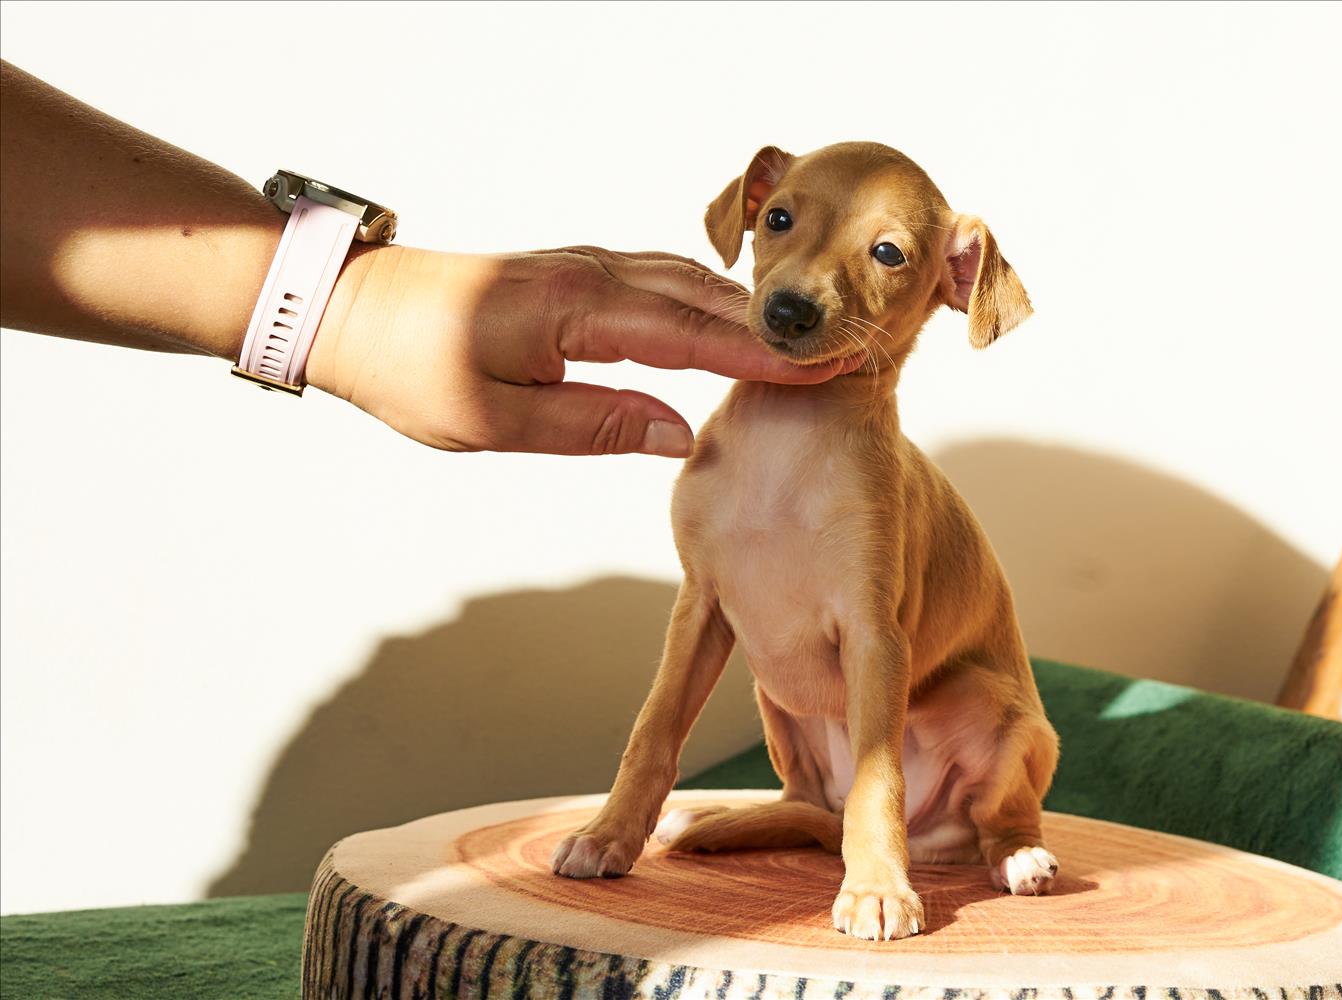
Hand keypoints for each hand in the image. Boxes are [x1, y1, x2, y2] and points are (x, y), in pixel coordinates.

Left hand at [308, 245, 857, 455]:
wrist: (348, 309)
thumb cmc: (410, 370)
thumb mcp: (497, 422)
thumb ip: (595, 426)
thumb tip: (681, 436)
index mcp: (575, 310)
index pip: (692, 332)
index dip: (761, 354)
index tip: (822, 366)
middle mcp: (589, 275)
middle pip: (703, 296)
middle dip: (772, 328)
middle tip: (838, 352)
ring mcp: (582, 267)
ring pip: (684, 282)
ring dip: (743, 312)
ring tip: (800, 343)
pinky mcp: (572, 275)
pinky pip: (657, 281)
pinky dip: (704, 301)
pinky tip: (727, 323)